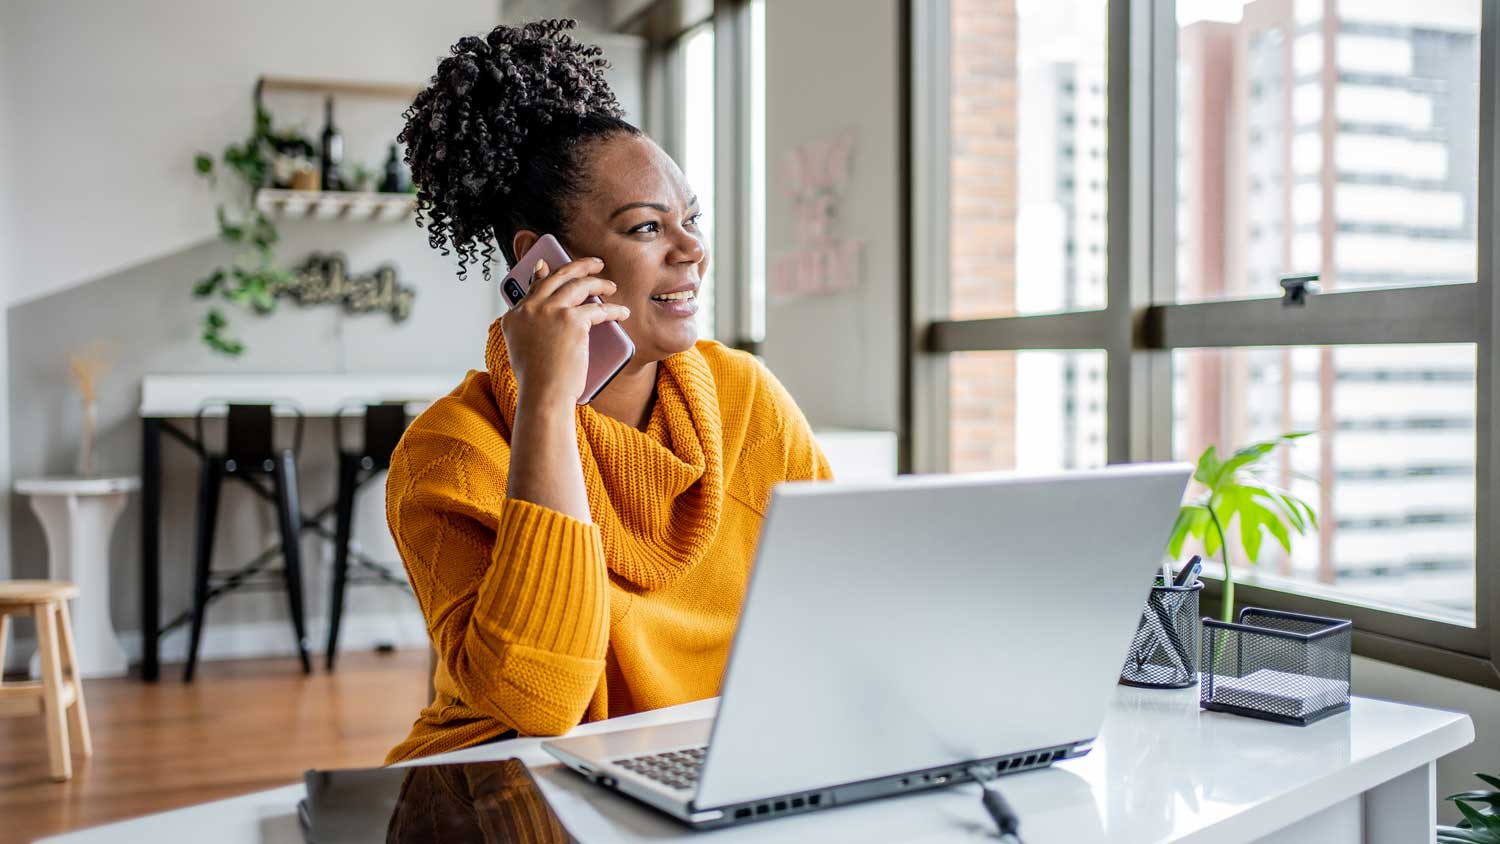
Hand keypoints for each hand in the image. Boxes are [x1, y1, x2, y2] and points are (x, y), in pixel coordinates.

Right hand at [500, 256, 629, 408]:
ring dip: (599, 282)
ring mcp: (550, 311)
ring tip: (610, 285)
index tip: (552, 266)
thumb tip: (544, 316)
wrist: (544, 395)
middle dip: (579, 266)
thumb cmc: (537, 381)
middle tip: (594, 263)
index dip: (547, 274)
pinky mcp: (572, 320)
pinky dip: (613, 310)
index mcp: (515, 316)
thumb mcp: (523, 350)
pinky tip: (621, 312)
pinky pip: (598, 309)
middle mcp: (530, 309)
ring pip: (579, 285)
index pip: (535, 287)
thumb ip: (530, 328)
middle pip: (557, 277)